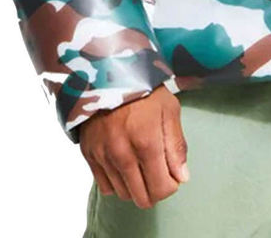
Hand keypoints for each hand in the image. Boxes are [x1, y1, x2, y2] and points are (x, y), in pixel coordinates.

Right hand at [79, 85, 189, 207]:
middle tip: (158, 171)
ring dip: (136, 186)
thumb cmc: (144, 89)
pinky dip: (117, 181)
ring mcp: (103, 156)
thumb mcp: (169, 109)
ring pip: (123, 194)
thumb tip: (182, 177)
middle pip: (142, 197)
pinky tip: (125, 164)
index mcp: (146, 142)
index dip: (172, 185)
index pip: (162, 188)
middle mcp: (122, 154)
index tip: (173, 173)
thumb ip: (176, 145)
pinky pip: (105, 186)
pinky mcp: (89, 154)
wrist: (108, 73)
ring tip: (142, 165)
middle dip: (155, 190)